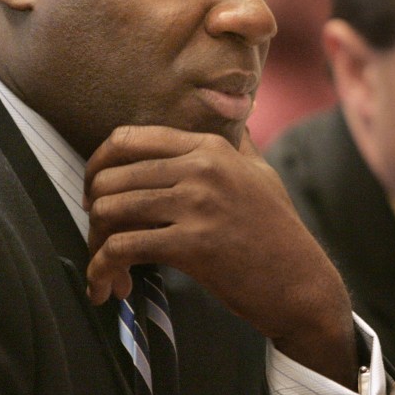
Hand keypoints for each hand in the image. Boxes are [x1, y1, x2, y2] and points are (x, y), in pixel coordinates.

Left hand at [82, 125, 356, 386]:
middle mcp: (201, 168)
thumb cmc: (278, 233)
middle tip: (100, 239)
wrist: (301, 284)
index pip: (128, 138)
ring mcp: (197, 204)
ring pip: (109, 211)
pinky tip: (107, 290)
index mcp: (210, 147)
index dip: (96, 165)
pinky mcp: (192, 244)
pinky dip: (102, 272)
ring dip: (95, 246)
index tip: (93, 192)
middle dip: (93, 213)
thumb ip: (240, 142)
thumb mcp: (261, 174)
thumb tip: (237, 105)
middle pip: (111, 177)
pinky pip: (121, 249)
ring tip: (105, 270)